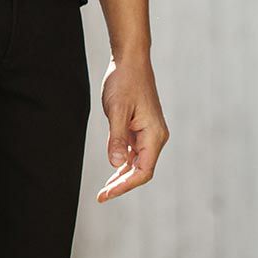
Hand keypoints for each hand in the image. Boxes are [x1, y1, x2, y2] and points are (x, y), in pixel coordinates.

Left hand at [96, 54, 167, 200]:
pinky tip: (113, 171)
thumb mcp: (117, 110)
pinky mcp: (142, 128)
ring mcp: (149, 133)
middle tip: (101, 196)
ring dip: (122, 176)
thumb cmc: (124, 82)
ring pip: (138, 163)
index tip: (106, 193)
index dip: (125, 186)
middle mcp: (155, 136)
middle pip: (142, 171)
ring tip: (105, 189)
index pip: (143, 171)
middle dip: (122, 184)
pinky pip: (135, 152)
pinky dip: (123, 163)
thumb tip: (116, 164)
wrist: (131, 61)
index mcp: (154, 135)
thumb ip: (117, 138)